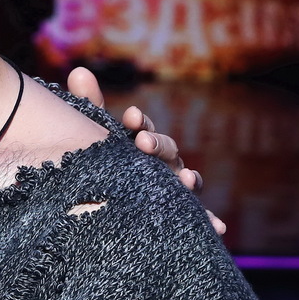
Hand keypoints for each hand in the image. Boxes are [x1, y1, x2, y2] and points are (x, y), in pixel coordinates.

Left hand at [66, 67, 225, 235]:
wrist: (99, 203)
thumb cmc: (101, 161)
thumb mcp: (91, 136)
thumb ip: (88, 106)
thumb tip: (80, 71)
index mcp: (141, 141)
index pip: (143, 128)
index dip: (139, 122)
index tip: (130, 116)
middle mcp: (161, 161)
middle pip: (166, 150)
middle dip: (157, 145)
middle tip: (143, 142)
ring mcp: (172, 186)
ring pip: (185, 179)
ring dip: (188, 178)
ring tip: (185, 179)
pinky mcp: (178, 212)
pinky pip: (196, 217)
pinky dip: (209, 220)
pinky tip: (218, 228)